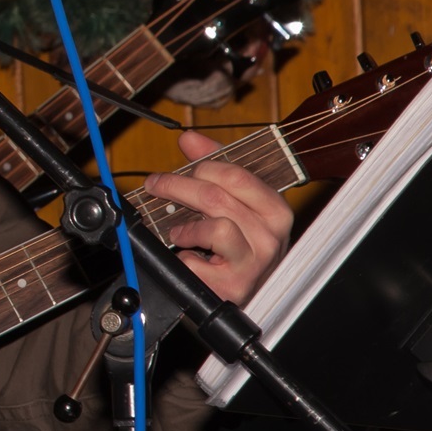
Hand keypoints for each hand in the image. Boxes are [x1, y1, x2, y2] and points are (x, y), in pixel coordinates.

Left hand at [142, 129, 294, 304]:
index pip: (237, 175)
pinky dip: (184, 258)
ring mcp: (254, 263)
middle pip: (215, 197)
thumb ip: (215, 167)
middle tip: (155, 185)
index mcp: (275, 210)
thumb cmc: (242, 242)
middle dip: (176, 186)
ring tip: (178, 232)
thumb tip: (189, 139)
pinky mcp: (234, 286)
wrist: (253, 291)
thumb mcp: (236, 201)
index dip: (200, 167)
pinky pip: (197, 262)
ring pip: (214, 228)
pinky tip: (188, 257)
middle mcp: (271, 237)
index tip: (178, 169)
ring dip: (185, 227)